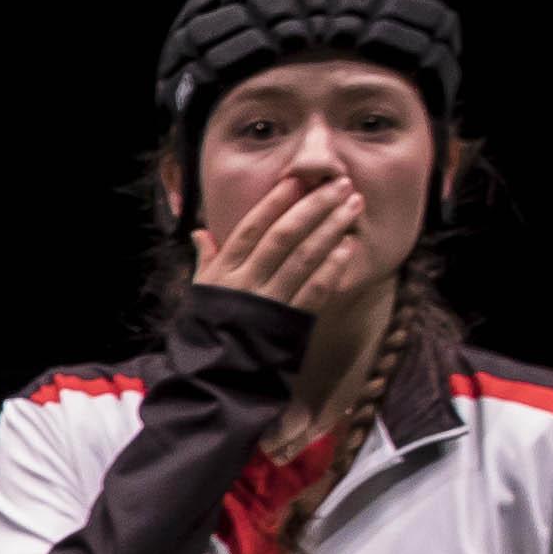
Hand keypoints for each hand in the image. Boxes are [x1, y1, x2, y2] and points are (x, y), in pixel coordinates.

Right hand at [194, 174, 373, 313]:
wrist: (218, 373)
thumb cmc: (209, 325)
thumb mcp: (201, 290)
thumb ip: (206, 258)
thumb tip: (199, 232)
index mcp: (224, 271)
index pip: (251, 229)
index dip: (274, 203)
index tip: (297, 180)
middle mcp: (247, 282)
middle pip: (283, 236)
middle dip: (314, 207)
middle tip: (340, 184)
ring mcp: (270, 302)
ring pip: (303, 258)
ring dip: (331, 229)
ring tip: (353, 206)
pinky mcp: (290, 321)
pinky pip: (315, 290)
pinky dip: (333, 267)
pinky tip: (349, 246)